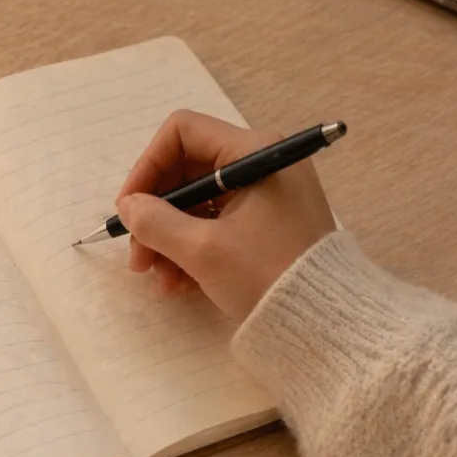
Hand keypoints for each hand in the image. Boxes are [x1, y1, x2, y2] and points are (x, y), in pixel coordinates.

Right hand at [115, 109, 336, 319]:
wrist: (326, 322)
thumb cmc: (267, 274)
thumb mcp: (203, 250)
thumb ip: (155, 222)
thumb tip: (129, 207)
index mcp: (254, 152)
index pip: (182, 133)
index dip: (148, 166)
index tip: (130, 208)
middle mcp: (262, 163)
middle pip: (187, 171)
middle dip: (156, 214)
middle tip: (138, 256)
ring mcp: (267, 194)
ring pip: (198, 202)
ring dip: (170, 238)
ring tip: (160, 279)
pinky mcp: (268, 223)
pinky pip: (218, 223)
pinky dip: (193, 248)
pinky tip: (178, 283)